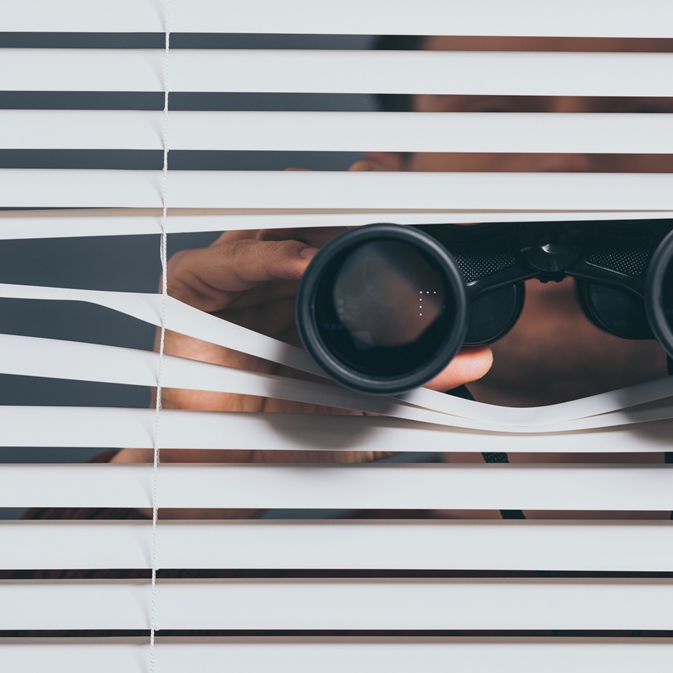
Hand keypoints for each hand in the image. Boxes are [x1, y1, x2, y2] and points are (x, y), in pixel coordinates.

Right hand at [113, 162, 493, 470]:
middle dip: (351, 205)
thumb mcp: (363, 400)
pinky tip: (300, 261)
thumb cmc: (285, 431)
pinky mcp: (192, 285)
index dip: (377, 206)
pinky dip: (266, 256)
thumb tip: (479, 359)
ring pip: (274, 223)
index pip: (344, 225)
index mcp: (310, 285)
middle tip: (394, 203)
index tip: (423, 206)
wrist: (226, 468)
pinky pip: (230, 259)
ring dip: (315, 224)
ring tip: (357, 228)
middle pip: (310, 213)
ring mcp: (231, 273)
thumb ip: (418, 379)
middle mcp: (271, 269)